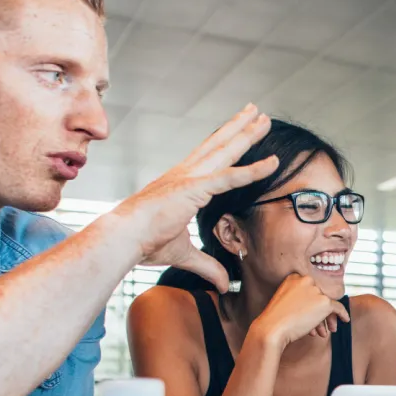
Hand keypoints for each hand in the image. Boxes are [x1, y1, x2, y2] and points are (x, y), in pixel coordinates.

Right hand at [106, 105, 277, 293]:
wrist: (122, 238)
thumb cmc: (143, 243)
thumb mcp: (184, 254)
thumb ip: (207, 266)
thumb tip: (223, 284)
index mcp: (181, 183)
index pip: (209, 158)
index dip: (226, 143)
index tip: (239, 131)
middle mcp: (185, 173)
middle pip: (219, 145)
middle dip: (240, 127)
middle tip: (258, 112)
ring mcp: (189, 178)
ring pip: (225, 150)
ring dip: (247, 133)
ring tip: (264, 117)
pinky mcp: (193, 188)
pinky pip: (230, 177)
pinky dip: (252, 170)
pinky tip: (272, 162)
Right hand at [253, 274, 349, 350]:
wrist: (272, 328)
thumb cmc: (275, 319)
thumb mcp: (285, 302)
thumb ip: (300, 299)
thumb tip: (317, 306)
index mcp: (294, 277)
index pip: (311, 288)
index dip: (313, 303)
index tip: (313, 314)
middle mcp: (306, 280)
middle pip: (320, 295)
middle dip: (321, 312)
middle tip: (324, 325)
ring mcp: (316, 290)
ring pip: (327, 304)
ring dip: (326, 318)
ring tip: (323, 332)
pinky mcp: (324, 302)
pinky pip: (338, 308)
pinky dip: (342, 314)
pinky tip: (345, 320)